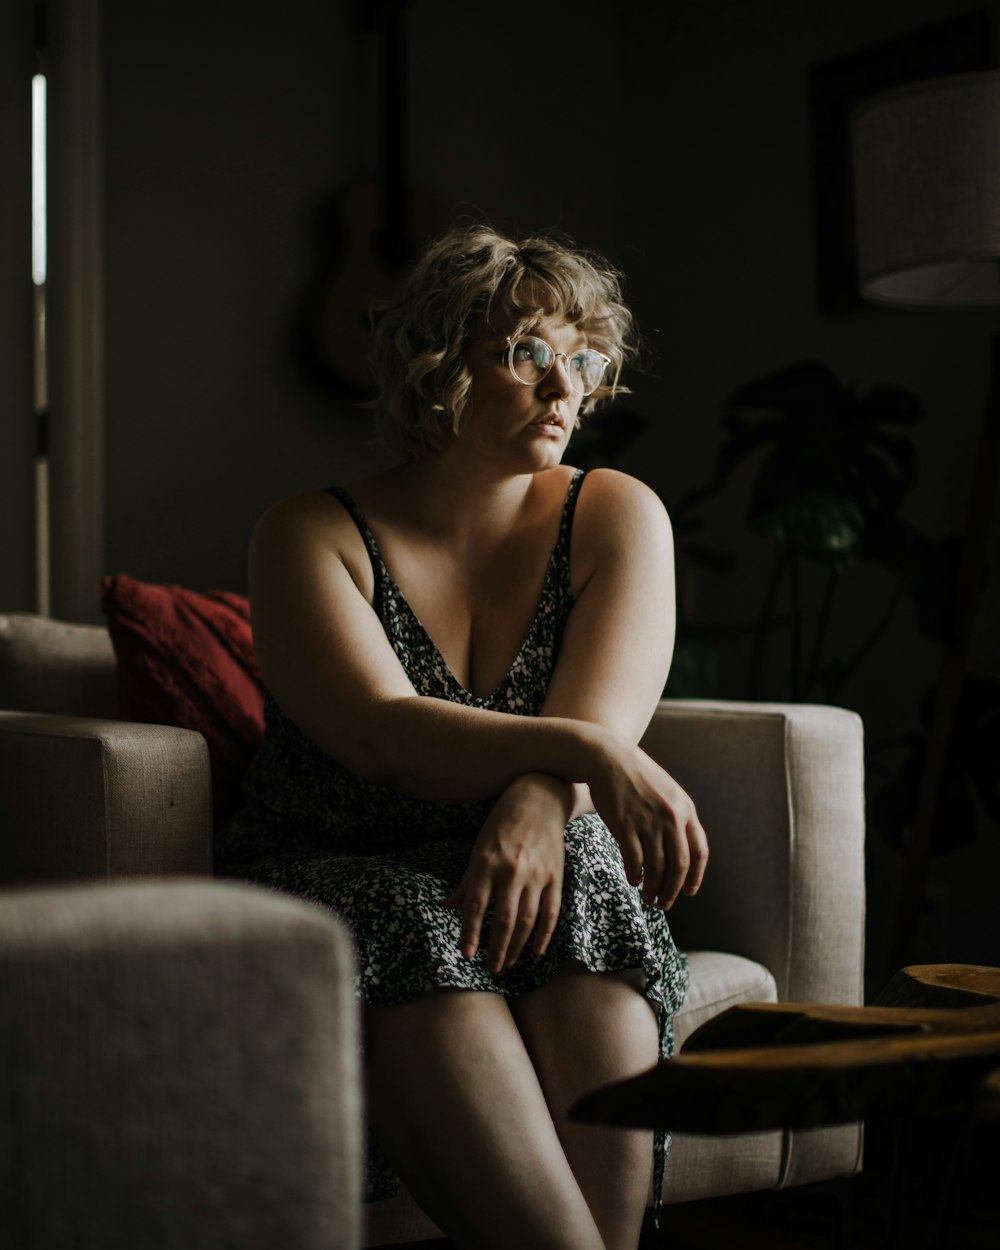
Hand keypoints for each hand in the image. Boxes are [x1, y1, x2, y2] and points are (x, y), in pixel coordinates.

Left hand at [443, 774, 569, 972]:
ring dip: (517, 947)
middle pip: (505, 920)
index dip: (471, 933)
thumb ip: (467, 882)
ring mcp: (537, 875)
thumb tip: (448, 907)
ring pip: (528, 921)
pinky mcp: (556, 876)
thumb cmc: (503, 823)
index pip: (477, 906)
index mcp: (488, 863)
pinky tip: (536, 951)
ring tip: (508, 962)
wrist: (539, 798)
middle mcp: (512, 871)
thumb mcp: (479, 848)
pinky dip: (544, 935)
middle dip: (497, 949)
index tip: (467, 954)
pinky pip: (551, 913)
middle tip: (491, 968)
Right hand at [586, 731, 708, 910]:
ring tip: (648, 897)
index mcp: (685, 810)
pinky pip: (634, 860)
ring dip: (653, 888)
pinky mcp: (625, 825)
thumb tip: (682, 850)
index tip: (688, 892)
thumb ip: (678, 817)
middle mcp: (671, 818)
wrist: (608, 758)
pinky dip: (635, 875)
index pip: (699, 852)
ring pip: (657, 867)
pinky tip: (633, 880)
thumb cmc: (637, 777)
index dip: (695, 877)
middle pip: (679, 866)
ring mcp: (648, 822)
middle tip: (664, 903)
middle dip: (673, 890)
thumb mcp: (667, 792)